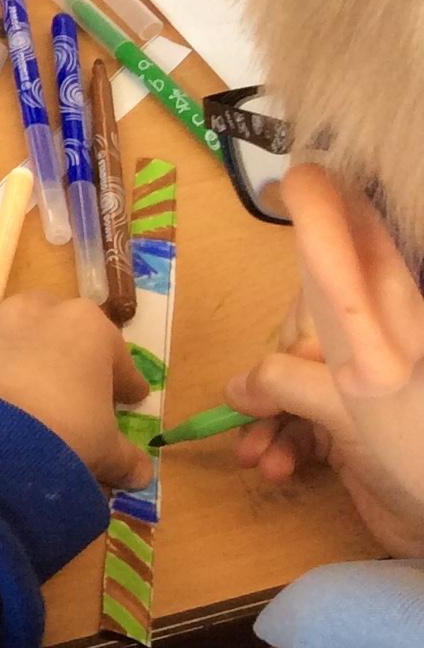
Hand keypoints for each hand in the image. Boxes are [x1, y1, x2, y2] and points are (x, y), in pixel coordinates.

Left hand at [0, 285, 151, 487]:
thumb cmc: (65, 440)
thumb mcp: (107, 453)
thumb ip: (125, 457)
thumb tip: (140, 472)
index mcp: (86, 328)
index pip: (113, 352)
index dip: (120, 378)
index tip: (124, 397)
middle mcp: (30, 310)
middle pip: (46, 318)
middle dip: (52, 345)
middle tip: (54, 383)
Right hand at [227, 167, 423, 557]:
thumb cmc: (417, 445)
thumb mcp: (352, 399)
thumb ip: (287, 379)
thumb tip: (241, 387)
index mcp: (377, 311)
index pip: (349, 236)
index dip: (321, 204)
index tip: (293, 180)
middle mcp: (368, 335)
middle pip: (299, 318)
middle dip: (270, 359)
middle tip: (259, 398)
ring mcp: (357, 381)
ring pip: (289, 375)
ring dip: (264, 416)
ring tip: (257, 453)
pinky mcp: (348, 425)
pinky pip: (295, 420)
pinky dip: (276, 443)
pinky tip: (273, 467)